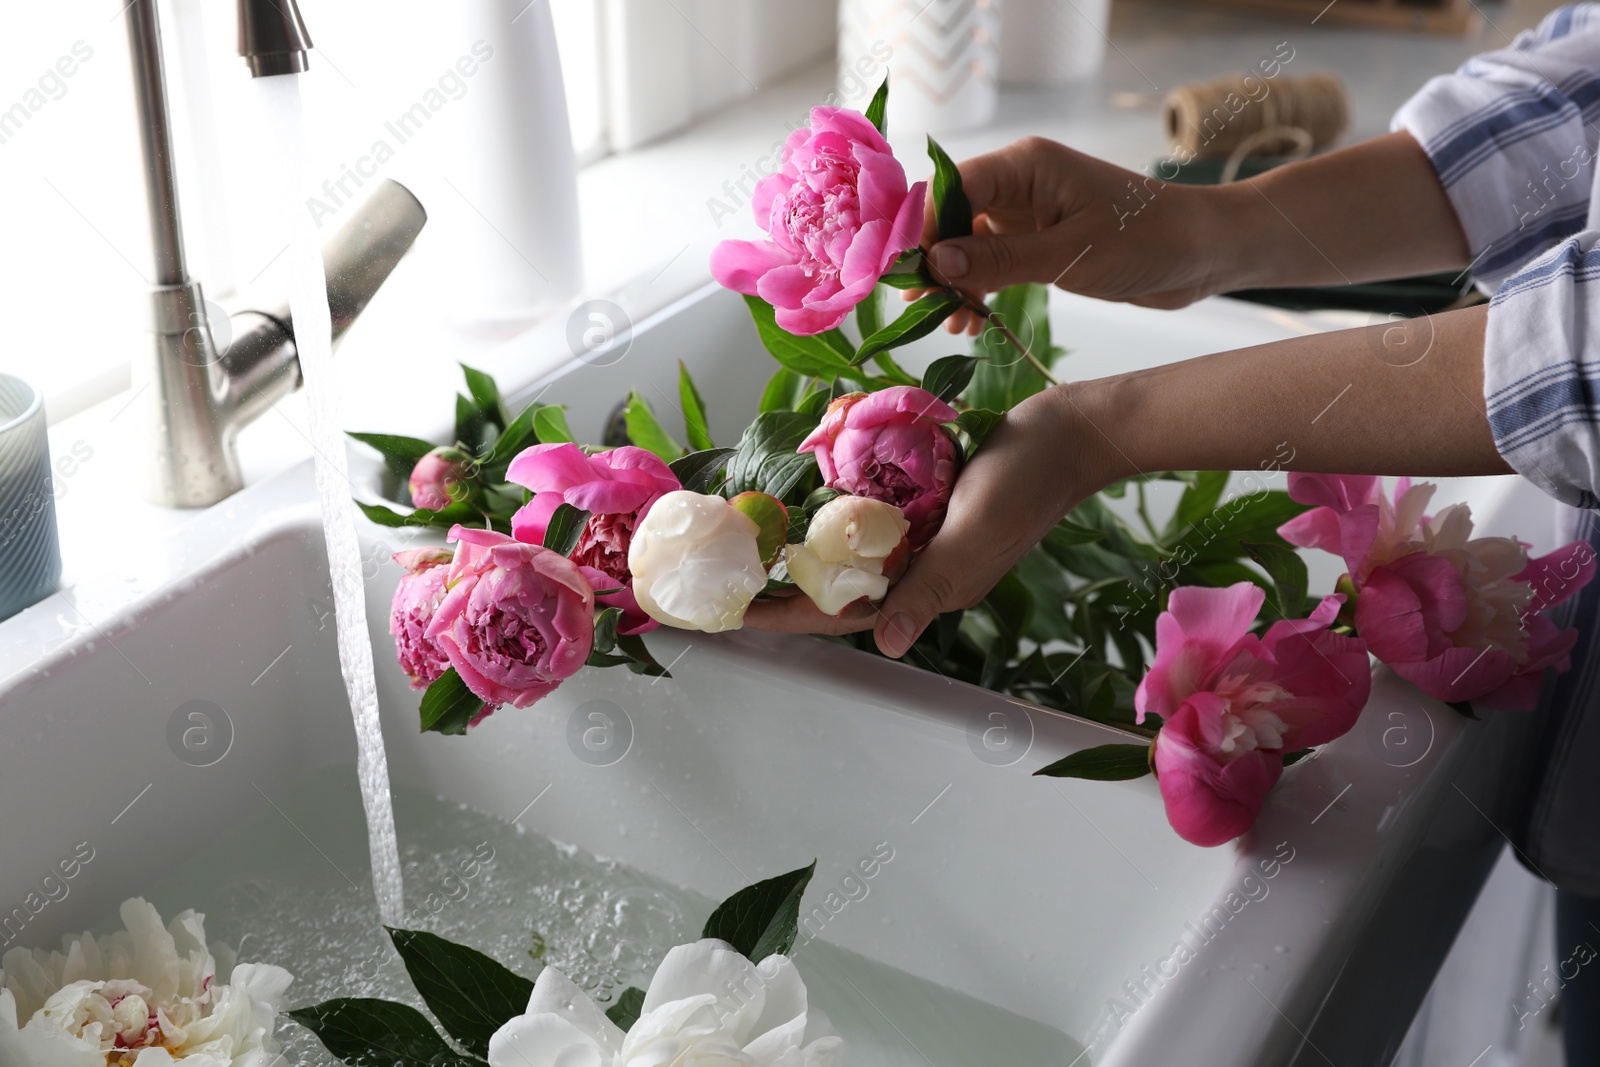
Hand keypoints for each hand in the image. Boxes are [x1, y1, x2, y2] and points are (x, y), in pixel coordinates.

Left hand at [744, 383, 1124, 654]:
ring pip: (853, 554)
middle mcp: (923, 567)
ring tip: (753, 542)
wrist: (1069, 432)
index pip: (843, 611)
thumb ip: (928, 589)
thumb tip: (885, 643)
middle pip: (839, 588)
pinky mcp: (929, 504)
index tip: (735, 611)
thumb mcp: (973, 536)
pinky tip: (806, 498)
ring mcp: (926, 535)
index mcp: (932, 587)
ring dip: (805, 552)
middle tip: (728, 577)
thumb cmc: (1026, 481)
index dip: (787, 613)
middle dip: (784, 587)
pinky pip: (874, 518)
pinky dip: (838, 514)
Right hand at [910, 136, 1241, 334]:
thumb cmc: (1148, 241)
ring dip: (954, 281)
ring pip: (969, 243)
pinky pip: (993, 263)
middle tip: (917, 305)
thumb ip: (1000, 261)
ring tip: (944, 321)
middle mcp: (1021, 182)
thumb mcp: (1070, 255)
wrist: (1204, 252)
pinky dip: (978, 289)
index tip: (905, 274)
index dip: (923, 228)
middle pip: (953, 216)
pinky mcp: (1041, 241)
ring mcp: (1030, 212)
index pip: (952, 188)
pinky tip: (968, 320)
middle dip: (933, 260)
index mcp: (1026, 165)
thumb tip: (937, 263)